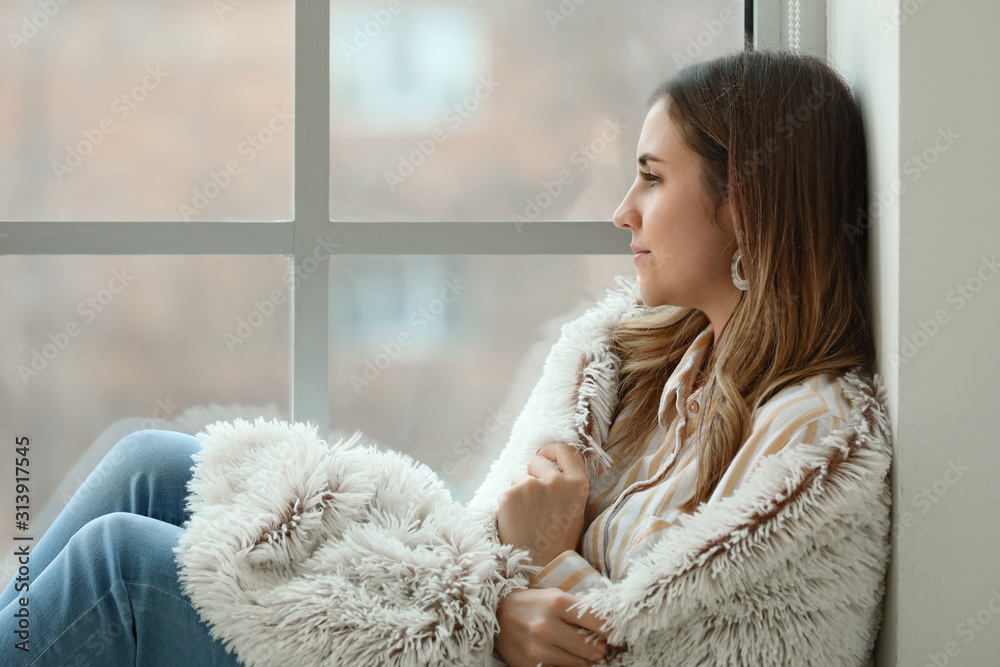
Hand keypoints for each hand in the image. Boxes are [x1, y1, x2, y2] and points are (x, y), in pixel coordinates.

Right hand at [495, 587, 614, 666]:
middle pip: (592, 650)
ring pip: (580, 665)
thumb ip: (581, 610)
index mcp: (557, 603)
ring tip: (577, 650)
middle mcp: (547, 627)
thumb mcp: (556, 596)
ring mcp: (537, 650)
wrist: (496, 614)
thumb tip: (611, 627)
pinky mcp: (529, 666)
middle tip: (597, 645)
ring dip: (583, 660)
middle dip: (599, 649)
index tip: (619, 636)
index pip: (598, 621)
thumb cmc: (533, 604)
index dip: (613, 631)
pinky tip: (562, 657)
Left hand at [496, 442, 588, 567]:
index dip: (553, 450)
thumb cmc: (556, 542)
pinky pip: (507, 491)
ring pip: (519, 477)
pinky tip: (515, 522)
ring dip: (519, 492)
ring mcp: (532, 486)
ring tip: (527, 519)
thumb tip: (548, 463)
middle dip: (532, 475)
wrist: (538, 568)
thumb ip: (566, 485)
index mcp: (578, 485)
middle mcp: (556, 481)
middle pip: (537, 462)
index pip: (567, 451)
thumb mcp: (574, 509)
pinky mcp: (511, 494)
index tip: (544, 455)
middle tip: (535, 505)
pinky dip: (508, 504)